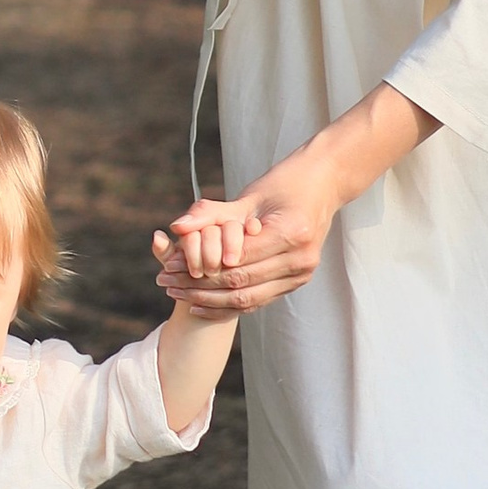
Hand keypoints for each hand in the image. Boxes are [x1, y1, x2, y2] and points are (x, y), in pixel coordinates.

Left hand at [155, 84, 438, 313]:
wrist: (323, 186)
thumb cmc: (283, 184)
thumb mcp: (248, 196)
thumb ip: (212, 214)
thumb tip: (176, 227)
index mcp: (291, 232)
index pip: (236, 259)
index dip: (199, 265)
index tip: (168, 263)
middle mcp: (300, 258)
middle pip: (240, 282)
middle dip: (198, 285)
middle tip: (164, 281)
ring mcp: (302, 273)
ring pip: (248, 298)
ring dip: (208, 300)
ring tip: (176, 293)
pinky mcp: (298, 281)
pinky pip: (258, 300)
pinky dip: (228, 304)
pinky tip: (199, 303)